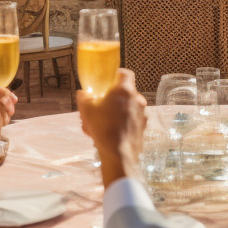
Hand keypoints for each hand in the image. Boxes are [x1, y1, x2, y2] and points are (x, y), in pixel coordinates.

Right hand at [78, 69, 145, 187]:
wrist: (118, 154)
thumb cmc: (102, 128)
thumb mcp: (86, 109)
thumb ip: (85, 97)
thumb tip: (84, 93)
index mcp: (125, 90)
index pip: (125, 73)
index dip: (116, 75)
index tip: (108, 81)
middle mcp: (137, 99)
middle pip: (125, 92)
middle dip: (113, 98)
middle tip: (100, 106)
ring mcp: (142, 114)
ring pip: (128, 107)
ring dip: (116, 111)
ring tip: (101, 123)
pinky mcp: (143, 127)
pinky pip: (131, 120)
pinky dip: (122, 123)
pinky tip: (109, 132)